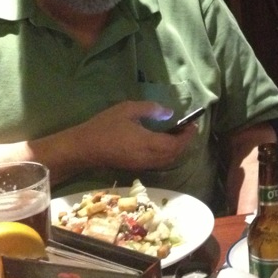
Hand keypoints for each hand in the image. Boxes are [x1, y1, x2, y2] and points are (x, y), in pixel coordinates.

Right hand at [73, 100, 197, 171]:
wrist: (84, 148)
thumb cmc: (105, 126)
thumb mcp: (127, 110)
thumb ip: (151, 109)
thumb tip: (169, 113)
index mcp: (148, 144)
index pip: (176, 144)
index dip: (187, 136)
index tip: (192, 124)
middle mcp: (148, 158)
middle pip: (174, 155)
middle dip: (185, 143)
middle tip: (187, 128)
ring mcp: (143, 165)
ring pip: (167, 161)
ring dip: (176, 149)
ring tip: (177, 134)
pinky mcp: (137, 167)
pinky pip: (159, 163)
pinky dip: (167, 154)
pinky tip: (163, 142)